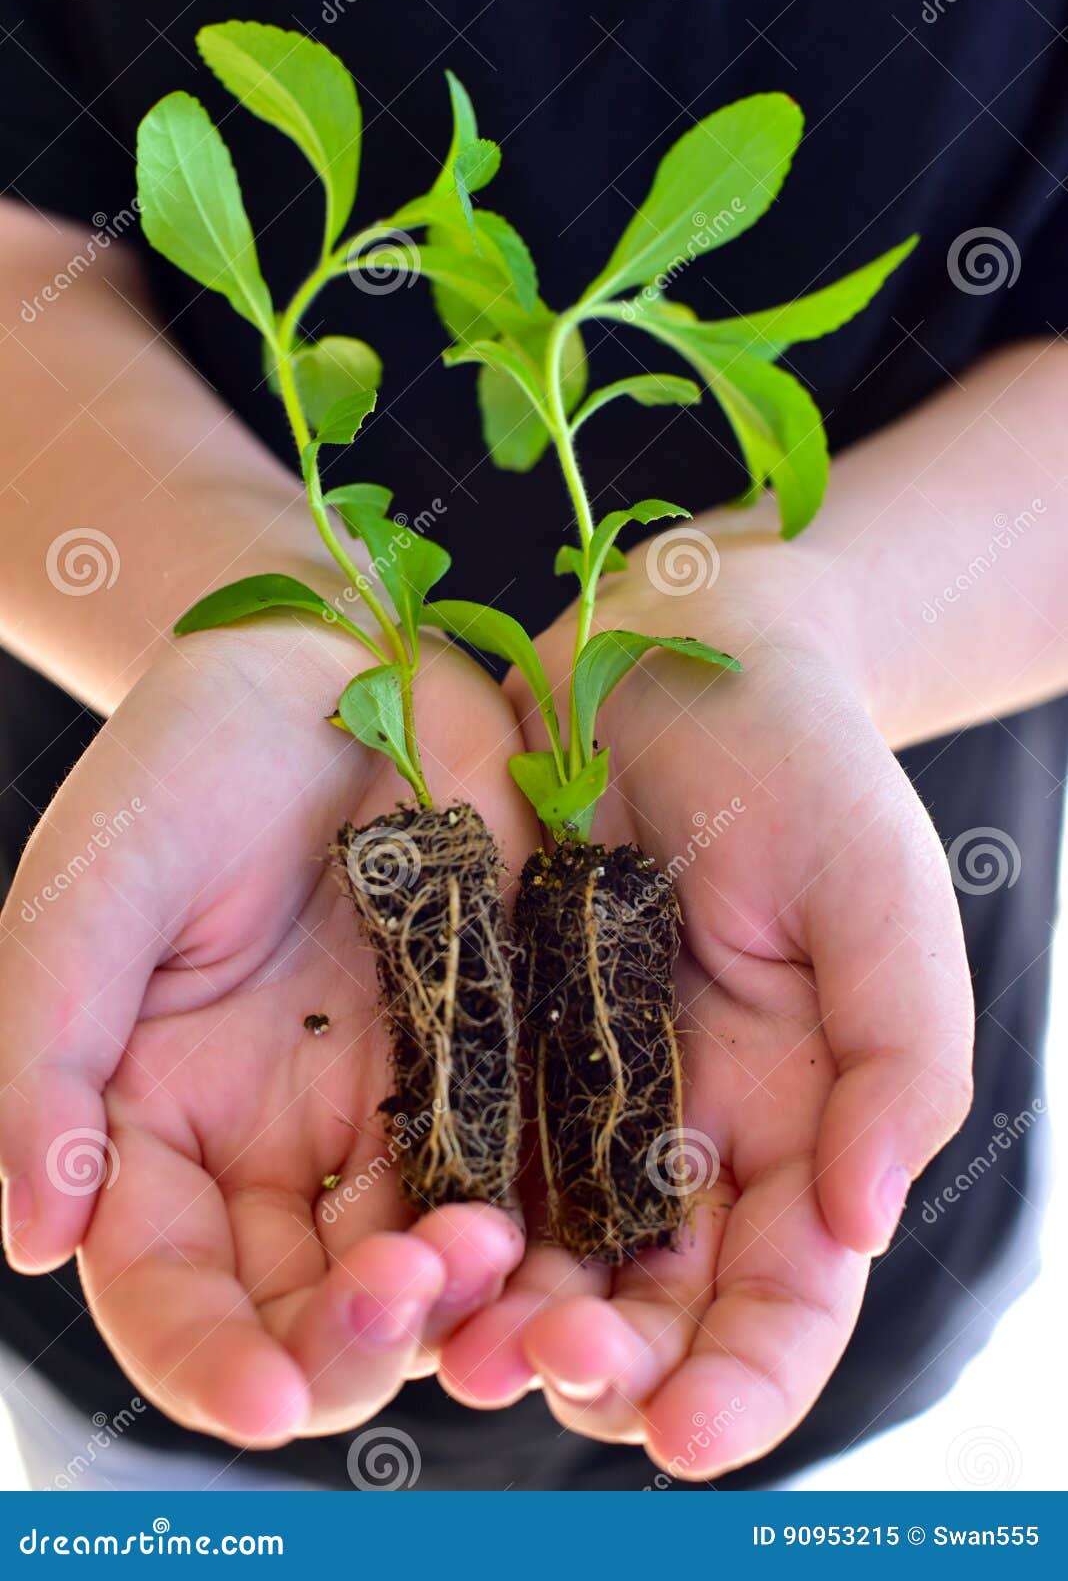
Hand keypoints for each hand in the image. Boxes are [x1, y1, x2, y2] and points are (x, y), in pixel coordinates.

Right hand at [0, 617, 531, 1444]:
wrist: (334, 660)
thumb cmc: (184, 767)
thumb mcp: (86, 902)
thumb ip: (43, 1064)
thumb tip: (32, 1237)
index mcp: (158, 1126)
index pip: (169, 1288)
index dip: (206, 1359)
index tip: (260, 1400)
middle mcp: (276, 1145)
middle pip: (306, 1307)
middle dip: (347, 1342)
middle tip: (395, 1303)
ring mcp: (391, 1110)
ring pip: (423, 1264)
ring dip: (454, 1298)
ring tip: (486, 1260)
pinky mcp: (490, 1061)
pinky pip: (520, 1172)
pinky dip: (538, 1222)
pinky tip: (559, 1227)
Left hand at [438, 518, 973, 1479]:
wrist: (674, 657)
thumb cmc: (803, 768)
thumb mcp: (882, 899)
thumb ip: (901, 1061)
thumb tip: (864, 1227)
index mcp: (800, 1123)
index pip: (784, 1295)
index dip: (747, 1379)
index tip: (688, 1435)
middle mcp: (685, 1135)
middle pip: (655, 1303)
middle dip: (612, 1365)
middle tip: (553, 1373)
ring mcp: (580, 1095)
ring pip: (546, 1253)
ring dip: (506, 1318)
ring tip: (459, 1344)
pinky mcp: (492, 1042)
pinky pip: (459, 1152)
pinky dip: (436, 1216)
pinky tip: (400, 1245)